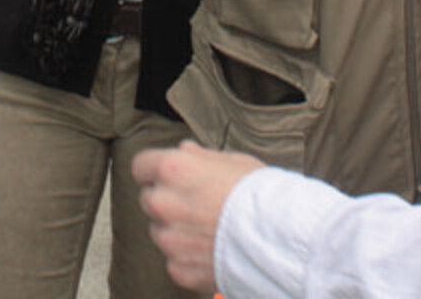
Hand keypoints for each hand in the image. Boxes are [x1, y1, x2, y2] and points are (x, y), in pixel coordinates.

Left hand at [134, 141, 263, 290]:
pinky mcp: (179, 269)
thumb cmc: (260, 194)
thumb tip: (184, 151)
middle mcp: (163, 203)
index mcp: (172, 170)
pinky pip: (175, 260)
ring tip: (210, 228)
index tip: (166, 174)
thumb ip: (200, 157)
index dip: (154, 169)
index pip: (141, 165)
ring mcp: (169, 240)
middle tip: (197, 203)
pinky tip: (214, 248)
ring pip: (161, 232)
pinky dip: (188, 257)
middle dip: (168, 200)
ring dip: (176, 230)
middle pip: (149, 199)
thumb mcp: (233, 161)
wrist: (279, 237)